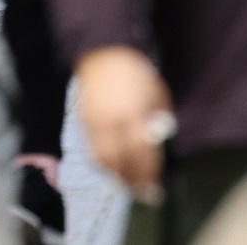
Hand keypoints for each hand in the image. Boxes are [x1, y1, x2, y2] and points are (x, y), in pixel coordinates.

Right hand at [76, 46, 174, 197]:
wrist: (105, 53)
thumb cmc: (135, 70)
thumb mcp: (156, 90)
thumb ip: (159, 116)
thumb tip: (162, 138)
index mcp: (131, 112)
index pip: (140, 153)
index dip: (148, 174)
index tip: (156, 188)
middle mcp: (111, 121)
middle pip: (119, 163)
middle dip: (132, 183)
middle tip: (145, 194)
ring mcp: (95, 124)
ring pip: (103, 162)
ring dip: (117, 178)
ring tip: (131, 184)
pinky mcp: (85, 123)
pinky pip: (94, 153)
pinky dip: (105, 166)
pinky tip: (116, 168)